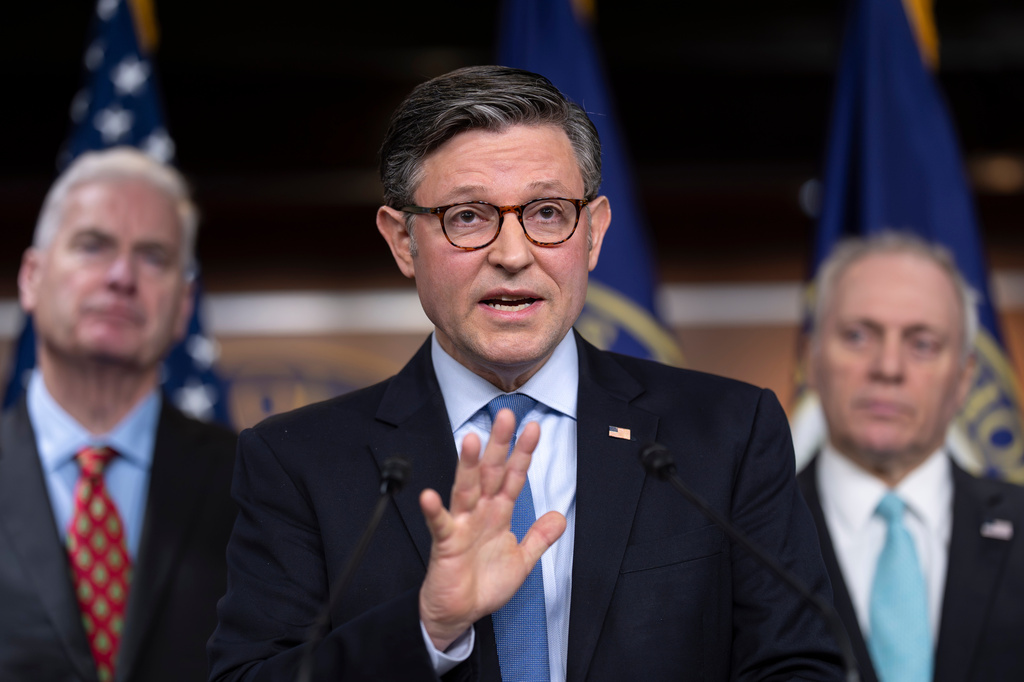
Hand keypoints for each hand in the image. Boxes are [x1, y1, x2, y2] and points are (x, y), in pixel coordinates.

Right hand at [418, 408, 566, 650]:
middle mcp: (480, 512)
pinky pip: (440, 524)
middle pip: (489, 472)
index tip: (533, 428)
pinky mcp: (445, 543)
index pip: (513, 476)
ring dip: (466, 465)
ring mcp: (461, 524)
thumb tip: (560, 516)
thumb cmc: (484, 583)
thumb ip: (539, 537)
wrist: (459, 613)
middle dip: (498, 445)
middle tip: (505, 416)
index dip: (523, 453)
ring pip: (465, 488)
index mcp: (498, 512)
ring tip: (469, 440)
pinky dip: (434, 510)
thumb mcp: (521, 560)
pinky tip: (430, 495)